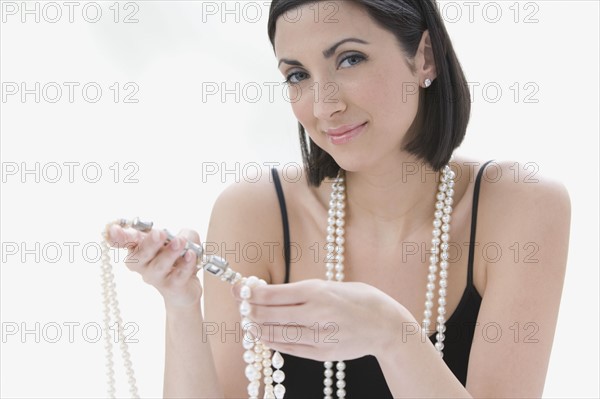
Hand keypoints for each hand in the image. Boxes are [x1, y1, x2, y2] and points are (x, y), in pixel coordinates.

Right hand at [107, 224, 202, 310]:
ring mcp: (155, 278)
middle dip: (149, 243)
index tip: (114, 230)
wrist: (185, 288)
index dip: (118, 237)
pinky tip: (190, 255)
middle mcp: (142, 265)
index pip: (125, 242)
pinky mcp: (171, 287)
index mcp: (138, 249)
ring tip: (180, 242)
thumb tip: (183, 237)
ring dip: (169, 253)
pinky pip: (177, 275)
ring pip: (159, 266)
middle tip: (159, 233)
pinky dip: (185, 265)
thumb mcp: (183, 239)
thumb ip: (184, 234)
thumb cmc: (179, 257)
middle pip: (140, 255)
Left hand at [232, 279, 413, 361]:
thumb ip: (302, 291)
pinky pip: (288, 349)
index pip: (271, 294)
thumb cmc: (359, 299)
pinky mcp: (321, 353)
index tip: (239, 290)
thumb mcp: (331, 285)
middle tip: (241, 306)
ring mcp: (318, 335)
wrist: (386, 325)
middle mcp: (315, 313)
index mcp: (316, 290)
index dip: (249, 293)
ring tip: (249, 322)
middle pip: (268, 315)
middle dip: (249, 310)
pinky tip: (265, 336)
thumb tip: (269, 293)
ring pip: (275, 334)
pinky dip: (273, 342)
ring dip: (257, 328)